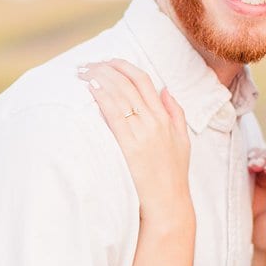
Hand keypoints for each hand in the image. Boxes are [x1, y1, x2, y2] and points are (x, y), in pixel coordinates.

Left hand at [79, 60, 190, 220]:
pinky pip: (114, 115)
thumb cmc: (173, 175)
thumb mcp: (182, 140)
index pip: (143, 81)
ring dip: (99, 79)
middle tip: (87, 64)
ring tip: (83, 72)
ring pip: (119, 95)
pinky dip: (102, 98)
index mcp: (166, 117)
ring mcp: (143, 133)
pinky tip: (90, 89)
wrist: (169, 203)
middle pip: (128, 84)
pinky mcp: (130, 147)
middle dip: (106, 69)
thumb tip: (165, 89)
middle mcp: (155, 121)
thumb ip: (176, 113)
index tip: (108, 62)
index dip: (124, 67)